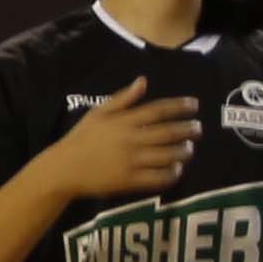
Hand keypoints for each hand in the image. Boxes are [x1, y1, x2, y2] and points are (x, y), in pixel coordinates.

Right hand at [38, 80, 199, 201]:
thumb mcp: (97, 113)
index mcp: (123, 122)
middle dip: (187, 130)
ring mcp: (131, 161)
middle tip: (199, 128)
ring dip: (183, 151)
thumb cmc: (81, 138)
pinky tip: (177, 169)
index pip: (157, 110)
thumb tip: (143, 81)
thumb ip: (122, 98)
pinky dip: (172, 173)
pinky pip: (158, 177)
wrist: (64, 169)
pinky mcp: (130, 180)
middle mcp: (130, 140)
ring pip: (167, 155)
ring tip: (190, 148)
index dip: (179, 106)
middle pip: (168, 133)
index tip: (194, 105)